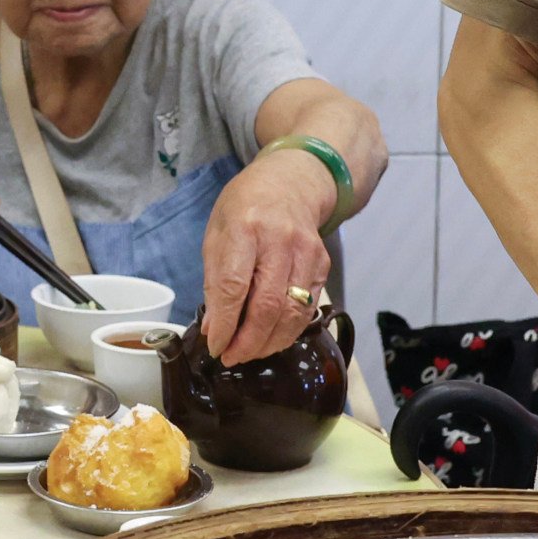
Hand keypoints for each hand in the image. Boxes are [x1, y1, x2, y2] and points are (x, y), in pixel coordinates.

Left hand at [199, 148, 337, 356]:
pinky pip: (307, 309)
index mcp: (245, 228)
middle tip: (231, 356)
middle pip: (267, 306)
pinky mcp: (323, 265)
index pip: (233, 286)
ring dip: (269, 343)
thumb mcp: (217, 233)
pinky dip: (288, 331)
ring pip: (292, 314)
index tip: (214, 345)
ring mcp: (307, 253)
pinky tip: (271, 337)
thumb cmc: (245, 207)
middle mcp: (280, 241)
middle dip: (248, 342)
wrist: (292, 182)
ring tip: (249, 352)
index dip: (224, 323)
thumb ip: (215, 279)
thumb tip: (214, 327)